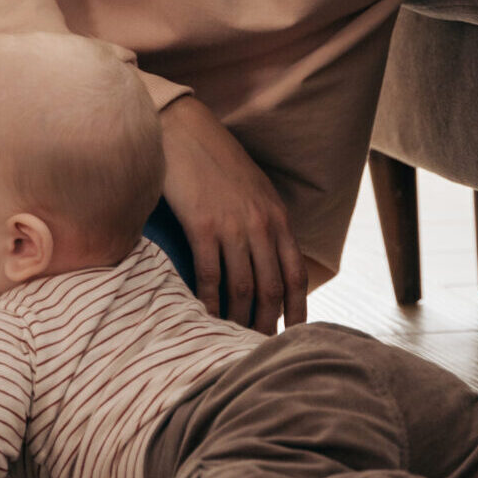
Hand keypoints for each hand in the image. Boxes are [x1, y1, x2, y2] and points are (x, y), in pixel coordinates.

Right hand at [157, 96, 307, 332]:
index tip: (291, 336)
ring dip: (238, 319)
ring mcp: (233, 225)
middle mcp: (261, 223)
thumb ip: (262, 221)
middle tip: (255, 349)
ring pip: (243, 288)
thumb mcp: (251, 188)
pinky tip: (203, 318)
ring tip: (228, 340)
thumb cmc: (211, 159)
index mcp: (276, 216)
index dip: (297, 310)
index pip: (296, 274)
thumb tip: (265, 256)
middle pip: (272, 288)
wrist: (181, 128)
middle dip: (267, 323)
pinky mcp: (202, 225)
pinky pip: (210, 275)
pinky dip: (209, 302)